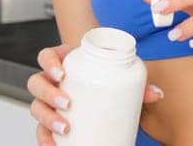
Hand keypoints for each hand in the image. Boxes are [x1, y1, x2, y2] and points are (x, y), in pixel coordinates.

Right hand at [27, 42, 164, 145]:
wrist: (106, 95)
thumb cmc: (108, 80)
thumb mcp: (120, 78)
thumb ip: (137, 83)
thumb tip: (156, 94)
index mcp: (64, 62)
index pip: (46, 56)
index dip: (49, 62)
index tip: (62, 73)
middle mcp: (52, 81)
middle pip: (36, 82)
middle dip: (48, 93)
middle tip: (67, 103)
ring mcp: (49, 101)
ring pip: (36, 107)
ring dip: (47, 118)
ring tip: (65, 128)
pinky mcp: (50, 120)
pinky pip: (40, 129)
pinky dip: (45, 138)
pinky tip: (53, 145)